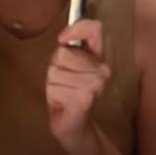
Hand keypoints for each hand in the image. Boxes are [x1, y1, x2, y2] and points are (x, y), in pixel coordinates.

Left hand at [46, 19, 110, 150]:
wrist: (73, 125)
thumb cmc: (69, 92)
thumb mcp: (67, 64)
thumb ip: (69, 44)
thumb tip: (63, 37)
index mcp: (98, 57)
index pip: (94, 29)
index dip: (76, 29)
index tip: (62, 39)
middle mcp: (101, 70)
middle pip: (64, 53)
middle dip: (56, 66)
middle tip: (63, 80)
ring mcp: (95, 85)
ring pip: (57, 71)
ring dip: (54, 83)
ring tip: (64, 91)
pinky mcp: (85, 99)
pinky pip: (57, 88)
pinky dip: (55, 95)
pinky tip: (64, 102)